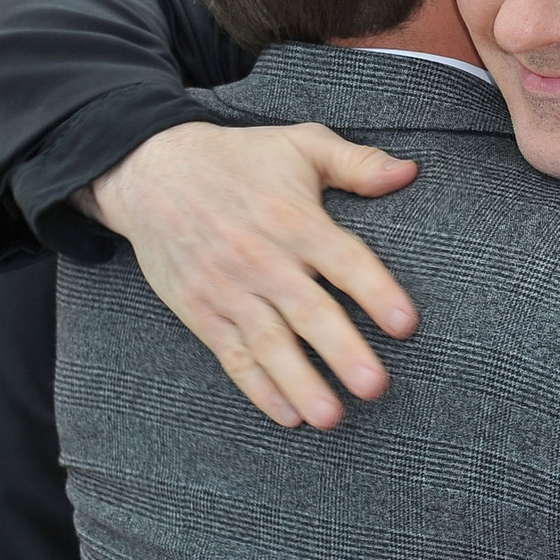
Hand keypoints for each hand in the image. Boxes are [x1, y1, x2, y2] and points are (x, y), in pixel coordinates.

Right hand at [82, 121, 421, 428]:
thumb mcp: (302, 143)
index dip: (376, 292)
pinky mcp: (201, 311)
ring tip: (331, 416)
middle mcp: (262, 259)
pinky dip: (258, 388)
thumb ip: (358, 162)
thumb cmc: (240, 158)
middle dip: (342, 352)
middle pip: (308, 312)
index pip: (344, 261)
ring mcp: (228, 289)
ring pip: (269, 344)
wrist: (151, 171)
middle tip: (375, 386)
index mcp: (295, 220)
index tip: (406, 325)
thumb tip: (409, 172)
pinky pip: (233, 356)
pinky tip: (287, 414)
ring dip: (301, 383)